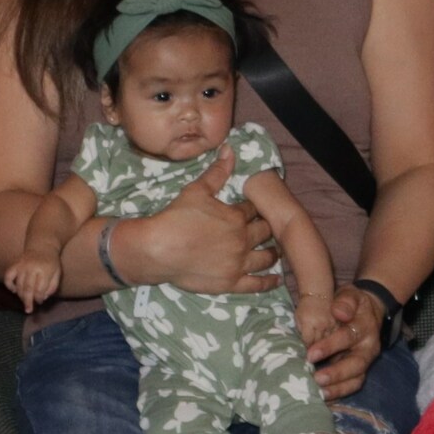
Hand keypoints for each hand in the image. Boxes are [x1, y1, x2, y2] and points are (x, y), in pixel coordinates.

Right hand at [4, 252, 60, 309]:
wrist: (42, 245)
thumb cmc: (51, 262)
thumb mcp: (57, 273)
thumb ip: (52, 287)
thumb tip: (43, 298)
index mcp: (45, 270)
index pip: (40, 289)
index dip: (39, 298)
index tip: (40, 301)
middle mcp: (32, 268)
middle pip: (28, 288)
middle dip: (28, 301)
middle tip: (28, 310)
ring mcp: (22, 265)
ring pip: (18, 285)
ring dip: (21, 296)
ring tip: (25, 301)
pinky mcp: (15, 264)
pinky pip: (8, 276)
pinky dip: (9, 285)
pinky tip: (14, 290)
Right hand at [111, 178, 282, 294]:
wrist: (158, 250)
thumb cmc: (175, 218)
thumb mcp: (196, 190)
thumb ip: (217, 172)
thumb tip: (229, 150)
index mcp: (236, 218)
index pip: (252, 210)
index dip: (253, 208)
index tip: (253, 209)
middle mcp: (242, 241)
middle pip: (263, 232)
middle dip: (265, 228)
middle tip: (266, 228)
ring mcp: (238, 263)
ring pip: (265, 258)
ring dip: (272, 253)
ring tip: (275, 251)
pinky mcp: (230, 283)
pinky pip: (256, 284)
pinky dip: (268, 282)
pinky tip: (275, 279)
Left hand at [302, 285, 382, 395]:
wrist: (369, 312)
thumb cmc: (353, 304)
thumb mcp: (350, 294)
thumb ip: (345, 301)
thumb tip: (339, 312)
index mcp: (365, 327)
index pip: (347, 337)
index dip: (330, 346)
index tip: (311, 353)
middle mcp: (368, 348)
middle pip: (356, 364)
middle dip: (336, 373)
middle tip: (317, 379)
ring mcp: (365, 362)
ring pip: (356, 380)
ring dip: (338, 389)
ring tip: (320, 394)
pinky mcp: (359, 372)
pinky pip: (351, 386)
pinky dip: (339, 394)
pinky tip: (322, 398)